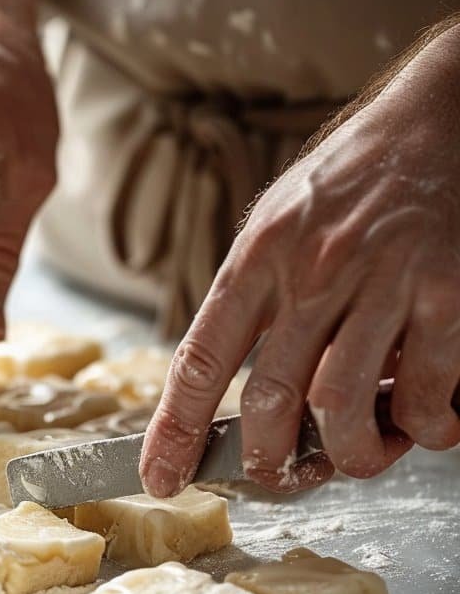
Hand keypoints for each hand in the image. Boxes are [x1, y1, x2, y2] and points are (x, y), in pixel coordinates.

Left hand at [141, 21, 459, 495]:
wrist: (440, 116)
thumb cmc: (355, 175)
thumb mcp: (281, 217)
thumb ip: (257, 293)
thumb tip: (231, 382)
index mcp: (260, 253)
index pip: (202, 357)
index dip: (175, 429)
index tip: (161, 477)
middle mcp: (312, 268)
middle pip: (272, 398)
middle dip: (271, 459)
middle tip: (282, 474)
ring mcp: (381, 280)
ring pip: (342, 406)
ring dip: (350, 454)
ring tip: (361, 454)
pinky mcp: (445, 291)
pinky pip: (424, 389)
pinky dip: (423, 426)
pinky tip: (425, 423)